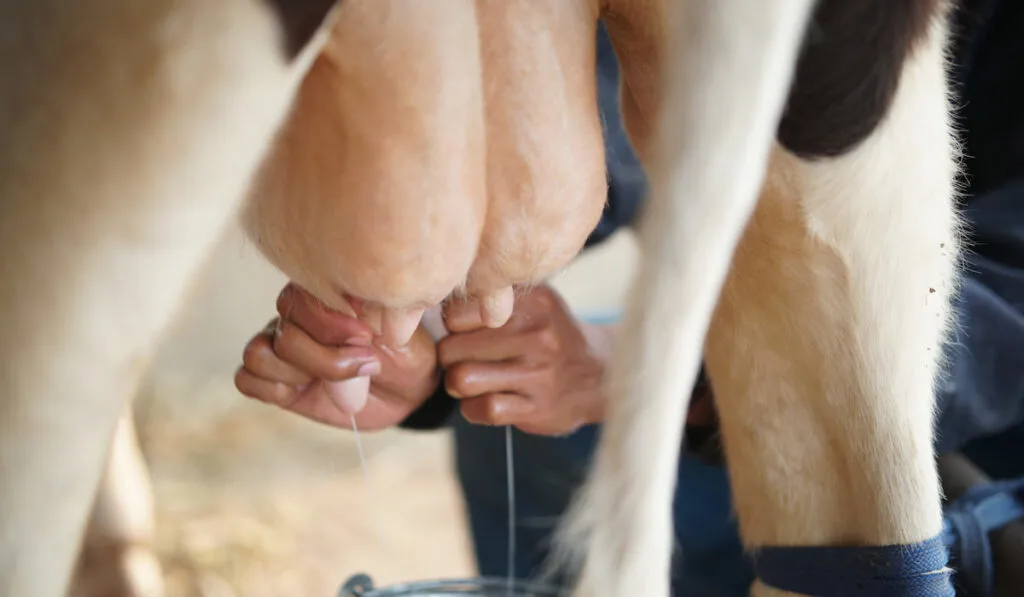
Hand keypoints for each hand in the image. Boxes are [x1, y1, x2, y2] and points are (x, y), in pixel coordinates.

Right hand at [235, 284, 439, 430]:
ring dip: (299, 373)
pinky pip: (247, 379)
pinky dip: (273, 388)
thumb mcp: (398, 330)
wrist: (408, 391)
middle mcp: (295, 317)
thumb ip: (371, 315)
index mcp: (322, 293)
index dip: (329, 324)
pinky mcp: (277, 382)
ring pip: (258, 355)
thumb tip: (348, 310)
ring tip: (336, 382)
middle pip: (283, 333)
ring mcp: (282, 349)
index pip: (298, 300)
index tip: (367, 336)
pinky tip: (305, 390)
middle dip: (326, 358)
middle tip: (366, 364)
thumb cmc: (405, 353)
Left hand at [438, 285, 609, 435]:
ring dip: (457, 384)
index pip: (457, 313)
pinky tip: (485, 401)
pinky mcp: (537, 408)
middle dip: (448, 358)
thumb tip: (434, 305)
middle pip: (452, 348)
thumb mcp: (533, 303)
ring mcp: (539, 374)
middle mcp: (537, 335)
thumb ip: (491, 299)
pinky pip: (483, 409)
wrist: (599, 375)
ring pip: (462, 379)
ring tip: (469, 380)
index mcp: (532, 303)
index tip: (461, 331)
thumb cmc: (550, 335)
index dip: (451, 326)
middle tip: (461, 359)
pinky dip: (473, 409)